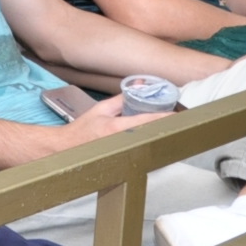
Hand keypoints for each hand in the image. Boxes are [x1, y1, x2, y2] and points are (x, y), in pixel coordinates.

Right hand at [53, 94, 170, 151]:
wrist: (68, 148)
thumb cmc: (83, 129)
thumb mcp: (101, 109)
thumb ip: (121, 99)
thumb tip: (138, 85)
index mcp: (116, 127)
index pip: (146, 121)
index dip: (163, 117)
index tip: (177, 114)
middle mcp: (122, 141)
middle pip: (151, 134)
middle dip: (164, 127)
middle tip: (178, 121)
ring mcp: (123, 153)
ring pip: (148, 144)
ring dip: (158, 136)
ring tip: (168, 129)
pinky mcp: (124, 160)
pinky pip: (141, 152)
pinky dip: (150, 145)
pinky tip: (154, 140)